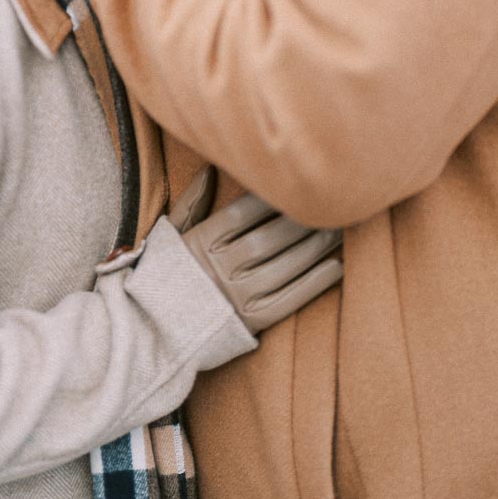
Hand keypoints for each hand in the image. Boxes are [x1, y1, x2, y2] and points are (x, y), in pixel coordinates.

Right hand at [168, 167, 342, 334]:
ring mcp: (237, 295)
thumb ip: (192, 201)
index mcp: (202, 242)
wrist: (158, 329)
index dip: (270, 199)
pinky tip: (336, 266)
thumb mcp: (172, 235)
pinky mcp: (251, 321)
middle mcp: (221, 267)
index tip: (294, 183)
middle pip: (268, 238)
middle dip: (301, 220)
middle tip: (330, 203)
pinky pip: (290, 299)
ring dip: (315, 247)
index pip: (241, 213)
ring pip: (284, 266)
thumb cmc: (171, 274)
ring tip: (339, 230)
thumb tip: (211, 169)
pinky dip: (315, 282)